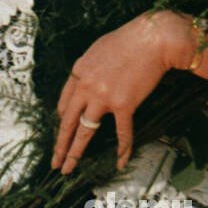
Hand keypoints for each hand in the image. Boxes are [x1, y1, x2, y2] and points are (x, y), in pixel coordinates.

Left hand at [52, 10, 193, 174]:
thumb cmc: (129, 40)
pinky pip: (122, 133)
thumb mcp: (97, 50)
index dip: (63, 119)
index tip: (63, 130)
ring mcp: (103, 97)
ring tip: (67, 168)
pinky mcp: (124, 105)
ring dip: (75, 153)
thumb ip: (88, 69)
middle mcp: (86, 87)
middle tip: (53, 161)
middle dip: (60, 144)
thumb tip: (86, 82)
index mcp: (78, 72)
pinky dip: (123, 150)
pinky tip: (120, 162)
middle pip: (67, 121)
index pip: (64, 103)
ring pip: (85, 131)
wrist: (153, 39)